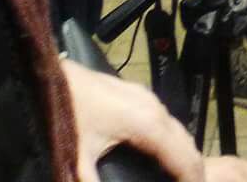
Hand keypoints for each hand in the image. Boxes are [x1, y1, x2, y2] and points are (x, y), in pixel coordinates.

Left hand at [62, 59, 202, 181]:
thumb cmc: (67, 110)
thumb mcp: (77, 156)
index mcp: (148, 124)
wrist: (53, 75)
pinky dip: (174, 142)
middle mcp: (156, 109)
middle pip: (188, 144)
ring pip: (179, 130)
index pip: (184, 157)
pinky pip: (168, 122)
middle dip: (194, 169)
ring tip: (183, 177)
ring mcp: (150, 99)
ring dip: (185, 155)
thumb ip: (90, 181)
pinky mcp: (141, 96)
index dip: (193, 178)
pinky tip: (164, 154)